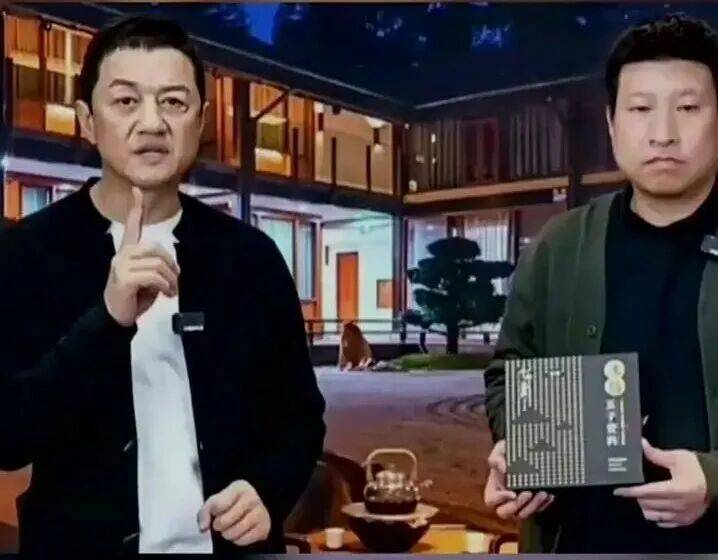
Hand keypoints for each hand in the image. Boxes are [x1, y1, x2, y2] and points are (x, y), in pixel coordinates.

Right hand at [104, 187, 179, 325]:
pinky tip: (164, 294)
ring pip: (158, 264)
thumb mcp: (148, 280)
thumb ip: (157, 267)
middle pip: (157, 250)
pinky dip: (165, 286)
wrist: (115, 317)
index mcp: (127, 252)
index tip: (137, 189)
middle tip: (174, 284)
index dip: (136, 207)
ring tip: (170, 291)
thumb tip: (172, 267)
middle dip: (172, 267)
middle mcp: (122, 254)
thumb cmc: (133, 298)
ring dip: (171, 280)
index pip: (132, 226)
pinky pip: (154, 276)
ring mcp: (121, 264)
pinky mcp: (123, 277)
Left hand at [197, 480, 270, 546]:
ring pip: (233, 533)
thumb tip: (203, 527)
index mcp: (240, 487)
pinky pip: (242, 541)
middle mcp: (252, 497)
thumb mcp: (215, 502)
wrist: (251, 510)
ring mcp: (260, 512)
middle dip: (219, 525)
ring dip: (227, 534)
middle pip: (224, 521)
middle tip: (222, 522)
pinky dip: (237, 540)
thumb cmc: (231, 505)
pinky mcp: (264, 527)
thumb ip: (205, 512)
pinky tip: (240, 532)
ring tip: (230, 527)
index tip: (217, 511)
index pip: (218, 505)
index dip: (213, 513)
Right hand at [484, 439, 554, 519]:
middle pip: (505, 513)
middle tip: (528, 493)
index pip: (490, 500)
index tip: (512, 493)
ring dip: (533, 506)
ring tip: (542, 493)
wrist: (524, 452)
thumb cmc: (508, 453)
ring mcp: (518, 504)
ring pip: (522, 514)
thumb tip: (503, 469)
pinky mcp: (531, 505)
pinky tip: (549, 494)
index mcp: (493, 489)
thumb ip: (497, 458)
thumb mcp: (500, 450)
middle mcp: (504, 500)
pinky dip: (543, 504)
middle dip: (517, 505)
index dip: (500, 499)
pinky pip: (537, 510)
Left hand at [614, 439, 707, 527]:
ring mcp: (682, 515)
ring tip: (642, 497)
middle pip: (647, 504)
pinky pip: (665, 522)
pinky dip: (656, 515)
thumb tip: (642, 445)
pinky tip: (654, 507)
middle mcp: (678, 506)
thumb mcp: (678, 458)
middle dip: (636, 497)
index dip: (630, 491)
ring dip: (645, 507)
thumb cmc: (700, 469)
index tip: (618, 490)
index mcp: (676, 490)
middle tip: (631, 489)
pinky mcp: (686, 520)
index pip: (646, 492)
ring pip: (654, 516)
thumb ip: (657, 454)